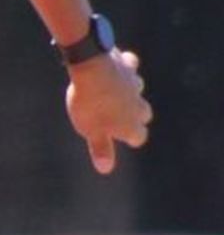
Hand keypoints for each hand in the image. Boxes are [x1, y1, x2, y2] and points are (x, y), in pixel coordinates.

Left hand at [66, 49, 151, 174]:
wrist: (93, 70)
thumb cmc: (91, 104)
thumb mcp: (91, 131)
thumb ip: (100, 149)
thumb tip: (105, 169)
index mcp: (132, 125)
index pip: (138, 137)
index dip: (128, 137)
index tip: (119, 136)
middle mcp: (139, 106)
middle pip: (143, 113)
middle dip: (133, 115)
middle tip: (118, 115)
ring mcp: (134, 85)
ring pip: (137, 89)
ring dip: (128, 91)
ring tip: (111, 92)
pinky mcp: (127, 66)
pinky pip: (130, 66)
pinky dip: (124, 67)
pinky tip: (113, 66)